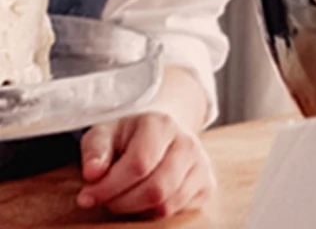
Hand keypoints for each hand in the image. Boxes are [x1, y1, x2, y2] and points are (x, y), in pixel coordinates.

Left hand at [76, 112, 215, 218]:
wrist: (162, 132)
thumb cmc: (127, 136)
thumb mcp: (105, 133)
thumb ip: (95, 150)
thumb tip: (92, 173)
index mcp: (161, 124)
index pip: (138, 164)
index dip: (109, 187)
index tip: (86, 196)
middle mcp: (187, 142)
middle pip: (155, 189)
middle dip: (122, 203)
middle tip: (106, 200)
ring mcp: (201, 163)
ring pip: (167, 205)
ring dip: (136, 211)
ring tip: (124, 198)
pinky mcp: (207, 184)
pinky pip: (178, 211)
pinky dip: (155, 213)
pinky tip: (144, 199)